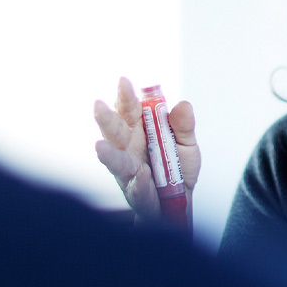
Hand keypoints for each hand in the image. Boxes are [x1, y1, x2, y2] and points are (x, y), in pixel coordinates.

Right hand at [93, 77, 199, 220]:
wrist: (179, 204)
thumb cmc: (177, 170)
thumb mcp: (187, 145)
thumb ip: (184, 126)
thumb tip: (183, 105)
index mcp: (140, 130)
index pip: (129, 110)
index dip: (125, 96)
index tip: (124, 82)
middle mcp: (129, 148)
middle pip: (115, 132)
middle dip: (107, 119)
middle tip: (98, 106)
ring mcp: (129, 171)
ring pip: (116, 161)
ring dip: (109, 154)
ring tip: (100, 147)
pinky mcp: (136, 193)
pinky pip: (137, 188)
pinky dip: (140, 183)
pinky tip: (142, 175)